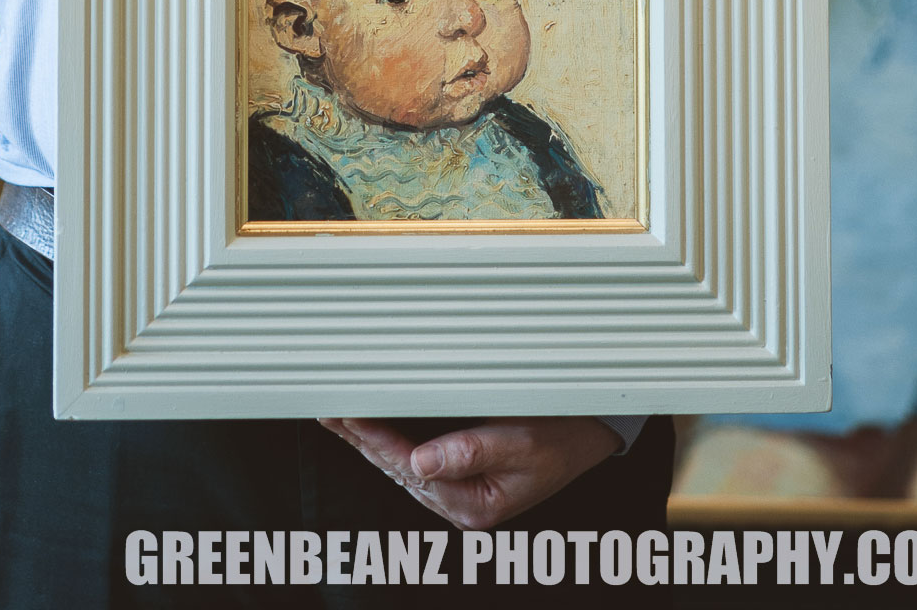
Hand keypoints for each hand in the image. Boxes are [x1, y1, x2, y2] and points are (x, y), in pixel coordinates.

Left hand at [317, 416, 619, 526]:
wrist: (588, 436)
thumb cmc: (560, 436)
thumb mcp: (520, 443)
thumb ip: (469, 451)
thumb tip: (420, 463)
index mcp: (473, 504)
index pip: (411, 467)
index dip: (376, 439)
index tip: (349, 416)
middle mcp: (460, 503)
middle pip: (397, 468)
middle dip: (360, 440)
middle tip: (328, 411)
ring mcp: (458, 492)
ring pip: (399, 465)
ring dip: (366, 441)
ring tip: (336, 417)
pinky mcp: (460, 476)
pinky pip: (413, 460)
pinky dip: (386, 441)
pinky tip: (367, 429)